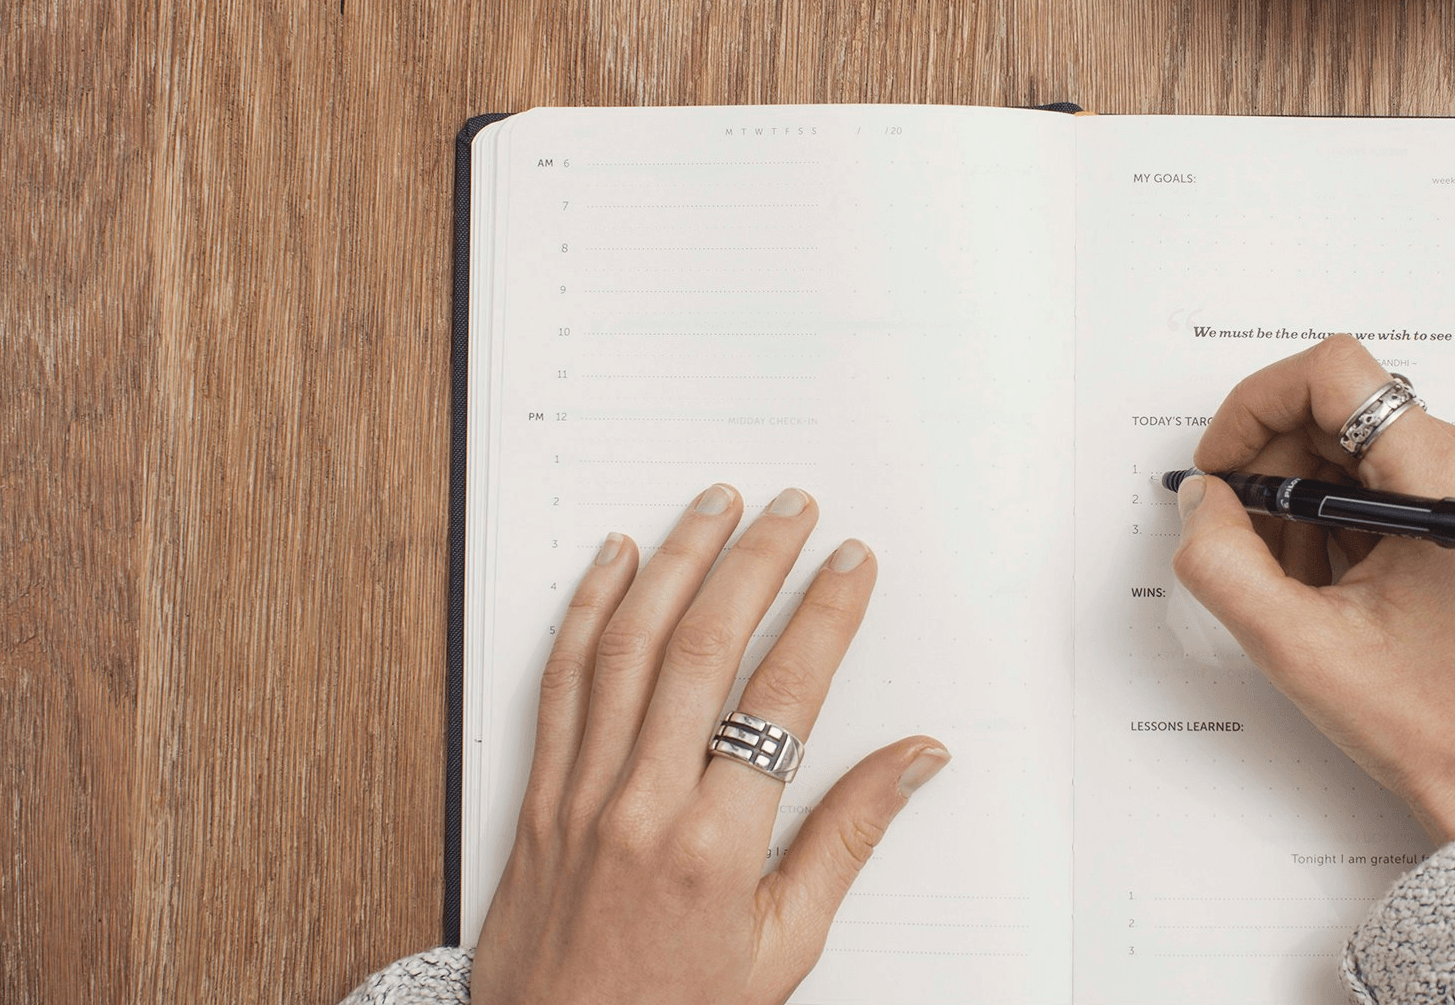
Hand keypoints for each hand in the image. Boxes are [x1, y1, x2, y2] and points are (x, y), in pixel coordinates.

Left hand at [471, 485, 949, 1004]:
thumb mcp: (784, 948)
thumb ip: (846, 840)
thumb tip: (914, 761)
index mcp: (717, 846)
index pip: (784, 697)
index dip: (824, 617)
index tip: (851, 565)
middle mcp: (643, 805)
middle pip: (705, 648)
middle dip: (755, 563)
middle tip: (792, 508)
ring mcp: (582, 794)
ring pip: (628, 647)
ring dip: (675, 562)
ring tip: (714, 506)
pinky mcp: (540, 796)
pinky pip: (560, 681)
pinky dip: (587, 611)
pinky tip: (615, 562)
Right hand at [1172, 337, 1454, 842]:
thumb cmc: (1432, 723)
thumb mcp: (1298, 648)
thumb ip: (1225, 563)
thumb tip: (1201, 500)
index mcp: (1448, 482)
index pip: (1335, 374)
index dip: (1257, 407)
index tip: (1223, 466)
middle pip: (1336, 407)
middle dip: (1273, 467)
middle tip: (1243, 539)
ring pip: (1348, 443)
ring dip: (1299, 500)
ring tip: (1296, 581)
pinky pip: (1372, 476)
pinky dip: (1329, 518)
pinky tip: (1326, 584)